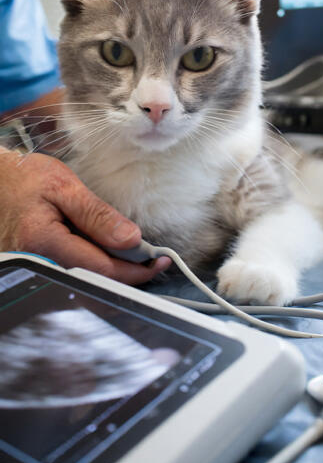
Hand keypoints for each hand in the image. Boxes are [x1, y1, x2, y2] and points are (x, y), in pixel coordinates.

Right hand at [0, 149, 170, 283]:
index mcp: (43, 241)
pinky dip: (95, 269)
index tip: (158, 261)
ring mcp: (35, 269)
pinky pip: (72, 275)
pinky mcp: (36, 268)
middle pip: (94, 281)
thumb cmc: (23, 179)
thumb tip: (131, 239)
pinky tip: (107, 255)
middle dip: (126, 275)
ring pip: (84, 282)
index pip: (100, 268)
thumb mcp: (64, 186)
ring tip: (132, 256)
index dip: (134, 269)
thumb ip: (98, 215)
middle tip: (150, 261)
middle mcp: (37, 263)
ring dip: (112, 273)